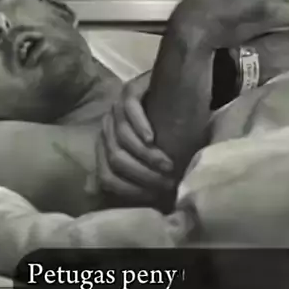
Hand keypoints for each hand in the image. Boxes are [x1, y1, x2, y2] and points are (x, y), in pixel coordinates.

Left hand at [95, 71, 175, 205]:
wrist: (183, 81)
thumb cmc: (174, 127)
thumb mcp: (162, 155)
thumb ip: (150, 175)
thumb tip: (154, 207)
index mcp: (108, 147)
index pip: (106, 176)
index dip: (129, 190)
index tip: (155, 196)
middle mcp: (107, 127)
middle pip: (114, 158)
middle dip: (141, 174)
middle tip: (167, 182)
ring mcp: (117, 108)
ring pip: (120, 137)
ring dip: (145, 156)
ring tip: (167, 164)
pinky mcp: (131, 89)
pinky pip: (128, 110)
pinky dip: (139, 126)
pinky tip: (152, 138)